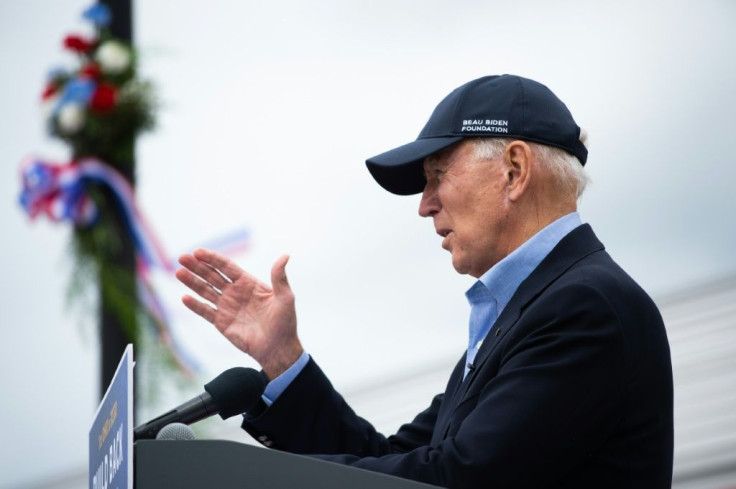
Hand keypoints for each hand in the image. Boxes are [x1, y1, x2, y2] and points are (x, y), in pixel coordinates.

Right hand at [175, 249, 302, 379]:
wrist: (278, 349)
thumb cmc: (285, 322)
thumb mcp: (285, 297)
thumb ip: (280, 277)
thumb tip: (285, 255)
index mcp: (249, 283)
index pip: (227, 267)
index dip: (212, 258)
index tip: (198, 252)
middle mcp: (235, 292)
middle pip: (212, 275)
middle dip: (197, 266)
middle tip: (182, 257)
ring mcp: (227, 307)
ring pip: (205, 291)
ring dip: (192, 282)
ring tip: (178, 272)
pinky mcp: (222, 322)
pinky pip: (206, 311)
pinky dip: (195, 305)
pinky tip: (185, 298)